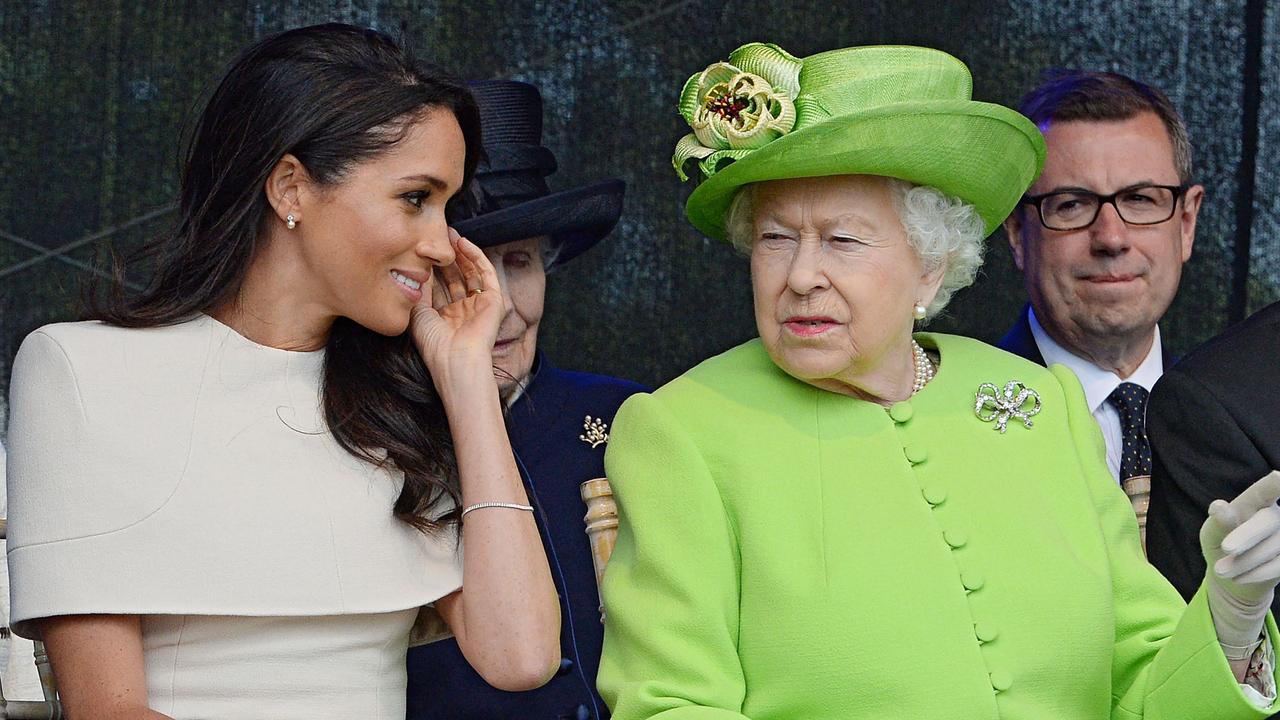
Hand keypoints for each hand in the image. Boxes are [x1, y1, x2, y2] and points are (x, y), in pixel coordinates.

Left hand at [410, 228, 504, 391]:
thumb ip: (420, 290)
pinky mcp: (494, 301)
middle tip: (437, 235)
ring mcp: (479, 306)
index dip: (432, 266)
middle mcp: (463, 310)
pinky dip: (476, 256)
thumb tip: (417, 268)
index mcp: (445, 317)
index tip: (422, 248)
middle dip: (446, 256)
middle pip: (455, 276)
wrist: (456, 360)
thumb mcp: (418, 313)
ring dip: (461, 253)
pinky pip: (486, 273)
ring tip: (449, 234)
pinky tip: (463, 243)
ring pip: (471, 272)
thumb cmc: (434, 344)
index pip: (440, 285)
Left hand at [1201, 470, 1279, 656]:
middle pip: (1267, 521)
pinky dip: (1256, 574)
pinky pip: (1278, 565)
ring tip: (1221, 570)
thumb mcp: (1212, 533)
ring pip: (1272, 546)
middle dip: (1245, 536)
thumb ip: (1218, 521)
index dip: (1274, 484)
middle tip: (1226, 548)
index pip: (1265, 489)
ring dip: (1244, 562)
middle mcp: (1275, 515)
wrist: (1233, 578)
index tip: (1278, 476)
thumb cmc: (1220, 545)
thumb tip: (1219, 506)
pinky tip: (1239, 577)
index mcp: (1253, 502)